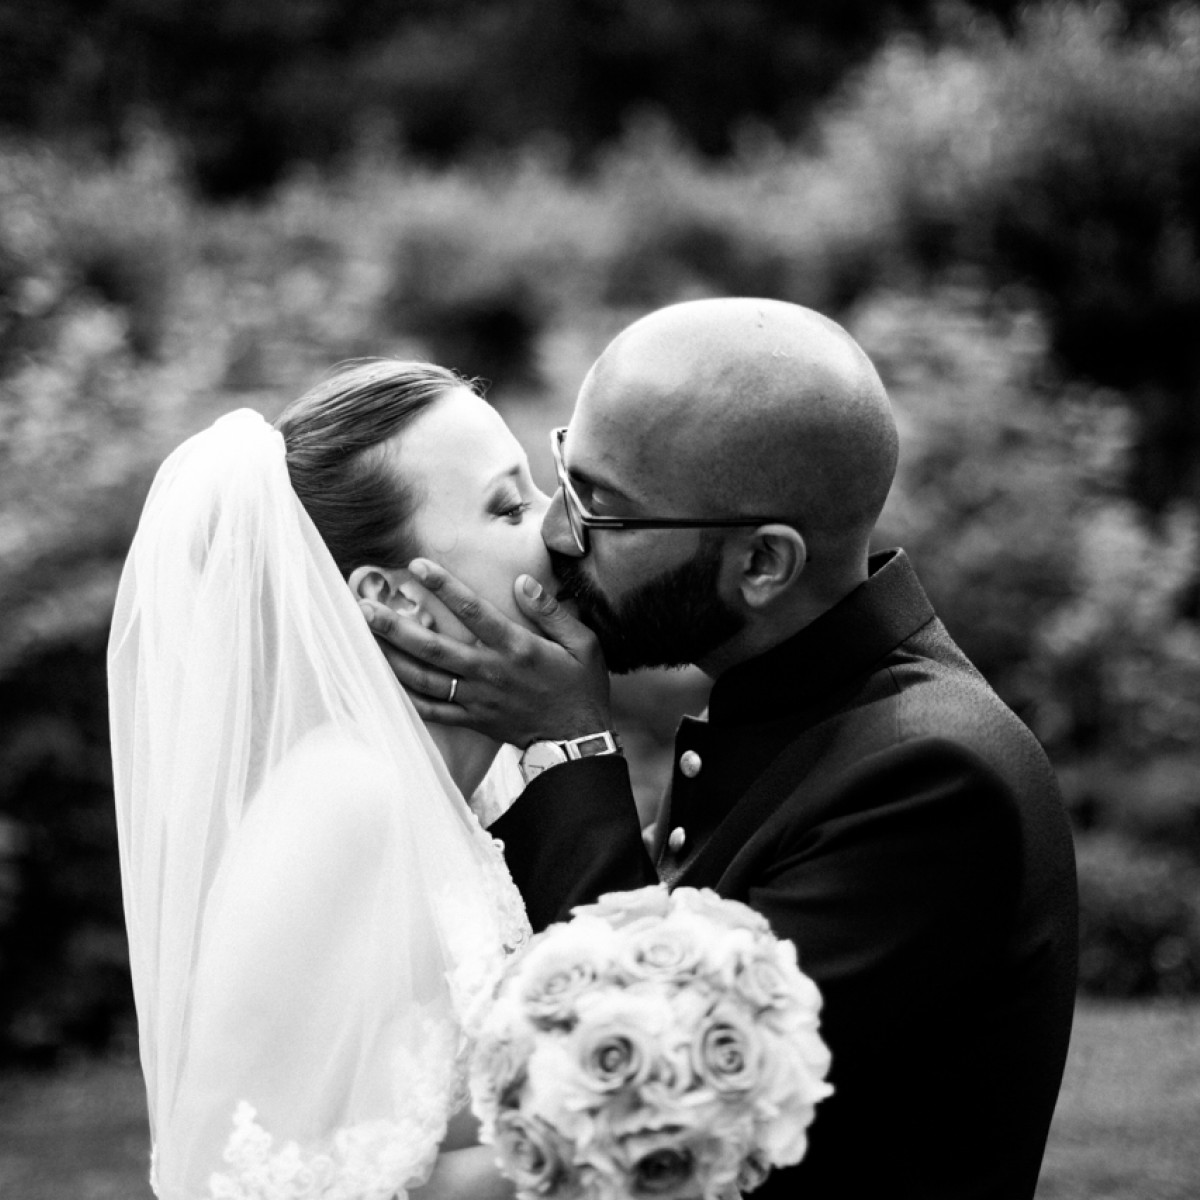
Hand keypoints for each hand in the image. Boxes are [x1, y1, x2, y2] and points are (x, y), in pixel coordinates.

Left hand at [360, 559, 612, 746]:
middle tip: (365, 606)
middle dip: (396, 626)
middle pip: (433, 646)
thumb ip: (550, 611)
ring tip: (364, 637)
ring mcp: (477, 698)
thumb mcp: (582, 643)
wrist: (578, 741)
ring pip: (424, 678)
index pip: (472, 610)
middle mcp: (490, 672)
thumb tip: (522, 582)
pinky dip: (405, 695)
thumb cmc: (581, 686)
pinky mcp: (472, 719)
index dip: (443, 585)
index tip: (416, 565)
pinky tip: (384, 679)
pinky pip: (431, 710)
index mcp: (516, 648)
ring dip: (391, 656)